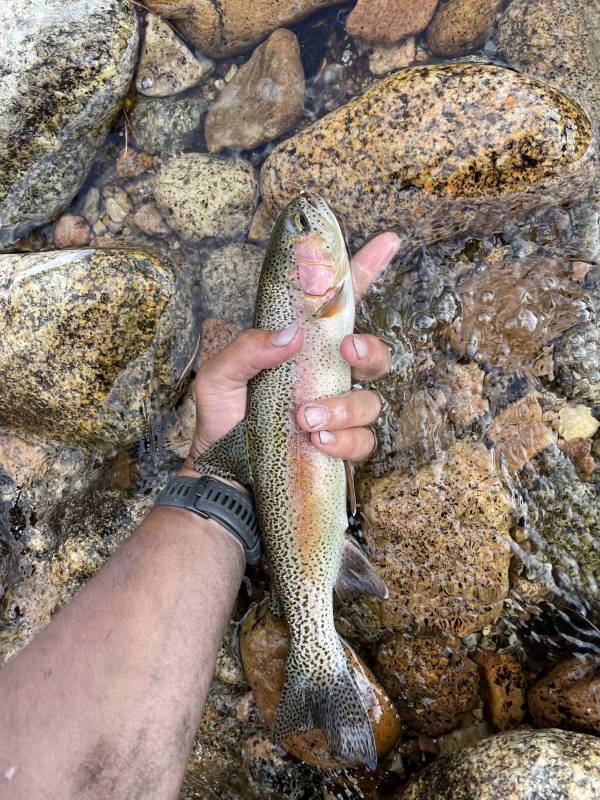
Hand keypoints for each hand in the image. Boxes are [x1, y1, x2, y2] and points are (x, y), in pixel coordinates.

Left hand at [184, 232, 399, 467]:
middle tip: (346, 350)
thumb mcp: (219, 376)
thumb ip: (247, 349)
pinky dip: (345, 440)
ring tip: (306, 417)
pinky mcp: (338, 446)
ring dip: (344, 406)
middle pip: (375, 353)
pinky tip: (319, 440)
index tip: (387, 241)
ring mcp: (336, 411)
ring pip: (370, 401)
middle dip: (370, 348)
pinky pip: (363, 441)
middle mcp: (326, 377)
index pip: (341, 306)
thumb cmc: (222, 420)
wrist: (221, 475)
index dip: (365, 271)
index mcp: (303, 349)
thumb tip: (289, 335)